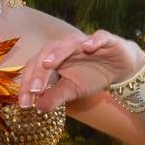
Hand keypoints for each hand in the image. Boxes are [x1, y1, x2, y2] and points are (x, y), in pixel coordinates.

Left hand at [16, 30, 144, 111]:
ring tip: (48, 64)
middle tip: (34, 90)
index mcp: (55, 58)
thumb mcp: (73, 90)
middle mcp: (67, 47)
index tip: (24, 103)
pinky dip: (93, 40)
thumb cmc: (92, 76)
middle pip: (47, 54)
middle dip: (39, 72)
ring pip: (68, 42)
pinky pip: (99, 37)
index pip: (36, 67)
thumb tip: (38, 108)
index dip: (28, 84)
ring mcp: (85, 41)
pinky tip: (88, 47)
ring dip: (58, 52)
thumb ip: (56, 96)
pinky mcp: (106, 40)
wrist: (120, 68)